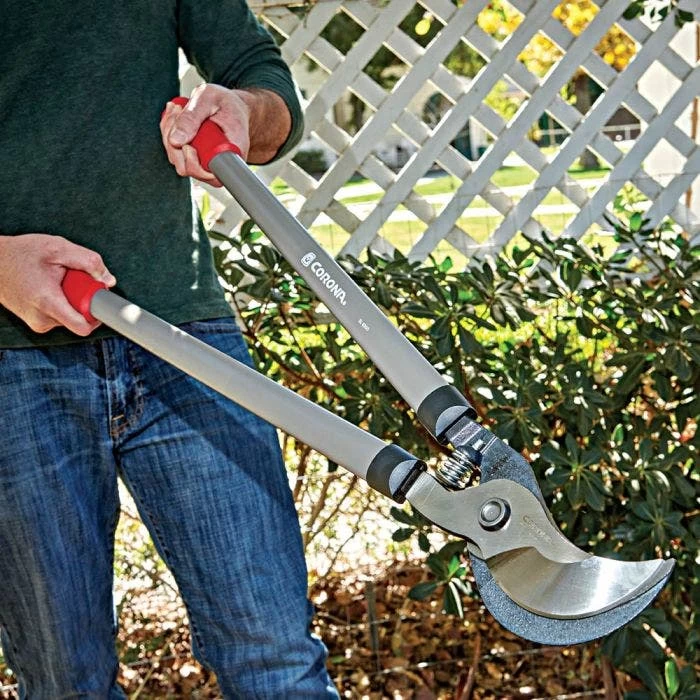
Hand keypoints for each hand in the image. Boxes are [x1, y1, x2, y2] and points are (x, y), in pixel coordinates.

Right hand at [0, 234, 115, 335]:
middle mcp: (42, 319)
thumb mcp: (57, 248)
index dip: (98, 313)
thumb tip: (108, 280)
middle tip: (72, 279)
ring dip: (72, 299)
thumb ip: (88, 261)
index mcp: (47, 303)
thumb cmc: (22, 254)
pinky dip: (63, 302)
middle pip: (81, 317)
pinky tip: (50, 288)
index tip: (102, 301)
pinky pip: (62, 315)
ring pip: (72, 316)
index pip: (83, 326)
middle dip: (83, 299)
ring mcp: (39, 324)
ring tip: (56, 281)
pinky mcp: (37, 323)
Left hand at [160, 84, 252, 187]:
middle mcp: (220, 163)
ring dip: (169, 133)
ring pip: (177, 160)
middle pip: (187, 168)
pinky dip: (169, 133)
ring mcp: (206, 164)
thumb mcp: (209, 98)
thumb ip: (192, 117)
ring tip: (180, 110)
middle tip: (179, 111)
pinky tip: (177, 116)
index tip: (188, 143)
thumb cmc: (225, 102)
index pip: (210, 173)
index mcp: (232, 152)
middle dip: (174, 139)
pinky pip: (174, 153)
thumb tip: (175, 141)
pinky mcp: (195, 159)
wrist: (232, 106)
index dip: (193, 162)